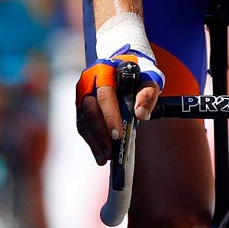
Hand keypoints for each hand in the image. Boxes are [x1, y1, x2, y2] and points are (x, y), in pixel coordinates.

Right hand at [75, 46, 163, 164]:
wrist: (124, 70)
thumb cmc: (137, 76)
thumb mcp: (148, 80)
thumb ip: (147, 94)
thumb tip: (141, 114)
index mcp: (104, 70)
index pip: (104, 94)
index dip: (109, 116)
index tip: (117, 135)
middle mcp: (88, 81)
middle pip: (89, 109)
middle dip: (100, 133)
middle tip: (110, 152)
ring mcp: (82, 94)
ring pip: (84, 120)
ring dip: (94, 141)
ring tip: (106, 157)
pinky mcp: (81, 107)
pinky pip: (83, 125)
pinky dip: (92, 141)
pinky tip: (100, 154)